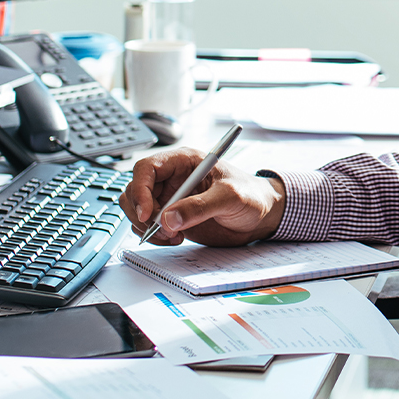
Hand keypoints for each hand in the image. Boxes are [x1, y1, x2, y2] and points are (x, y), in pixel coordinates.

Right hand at [120, 148, 285, 246]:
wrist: (262, 215)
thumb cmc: (252, 195)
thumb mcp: (230, 197)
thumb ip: (200, 207)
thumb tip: (169, 218)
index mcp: (185, 160)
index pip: (147, 168)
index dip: (140, 190)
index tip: (147, 214)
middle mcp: (173, 177)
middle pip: (136, 190)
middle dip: (143, 213)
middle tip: (164, 229)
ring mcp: (171, 197)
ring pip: (137, 209)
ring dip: (147, 227)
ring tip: (173, 235)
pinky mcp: (172, 216)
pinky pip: (148, 224)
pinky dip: (154, 235)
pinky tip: (175, 238)